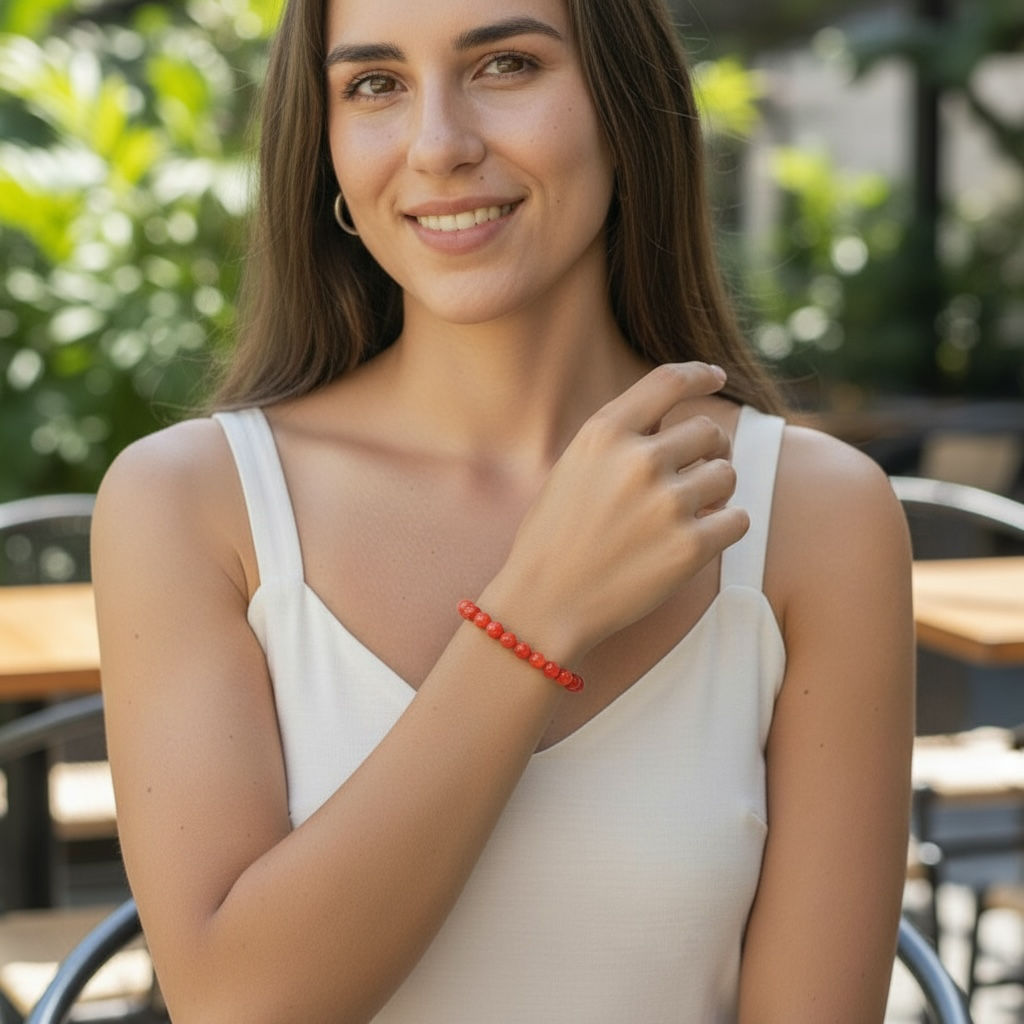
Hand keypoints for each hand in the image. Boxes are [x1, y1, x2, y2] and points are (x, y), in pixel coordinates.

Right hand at [487, 363, 749, 661]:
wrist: (544, 604)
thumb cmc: (554, 538)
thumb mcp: (572, 469)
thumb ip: (618, 441)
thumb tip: (672, 423)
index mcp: (603, 434)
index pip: (668, 380)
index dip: (700, 374)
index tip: (717, 377)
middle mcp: (637, 461)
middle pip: (709, 430)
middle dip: (710, 449)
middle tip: (697, 471)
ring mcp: (666, 504)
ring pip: (727, 475)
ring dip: (716, 492)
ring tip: (689, 513)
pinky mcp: (689, 547)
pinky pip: (736, 520)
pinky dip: (724, 527)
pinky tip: (699, 539)